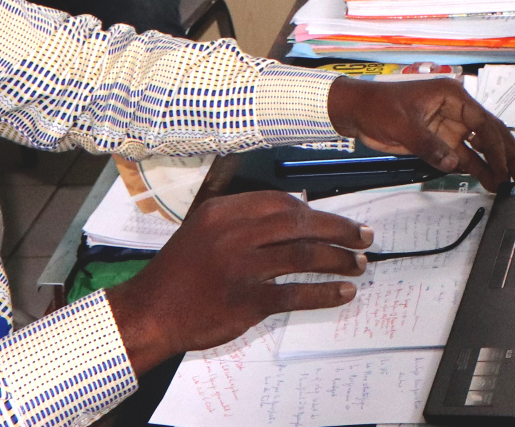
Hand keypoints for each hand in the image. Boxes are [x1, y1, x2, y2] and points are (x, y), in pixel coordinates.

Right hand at [104, 191, 371, 371]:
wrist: (150, 312)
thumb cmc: (181, 272)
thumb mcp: (205, 230)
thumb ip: (245, 220)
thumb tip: (298, 212)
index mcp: (224, 212)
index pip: (282, 202)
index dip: (315, 211)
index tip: (336, 221)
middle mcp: (234, 235)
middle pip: (300, 224)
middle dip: (339, 230)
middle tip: (364, 237)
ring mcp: (241, 268)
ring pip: (304, 256)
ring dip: (339, 260)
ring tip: (360, 264)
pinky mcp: (246, 301)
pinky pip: (296, 294)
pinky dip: (325, 293)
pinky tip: (344, 293)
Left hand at [327, 77, 514, 189]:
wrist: (355, 112)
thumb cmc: (378, 107)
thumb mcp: (403, 124)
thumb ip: (429, 145)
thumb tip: (452, 164)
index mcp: (453, 97)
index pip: (484, 122)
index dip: (497, 145)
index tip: (505, 166)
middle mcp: (457, 111)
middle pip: (490, 134)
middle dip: (507, 155)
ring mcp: (450, 127)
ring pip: (479, 148)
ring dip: (493, 166)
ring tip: (508, 185)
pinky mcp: (440, 141)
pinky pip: (463, 156)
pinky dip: (476, 169)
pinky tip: (488, 182)